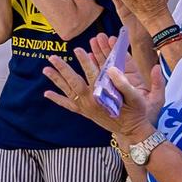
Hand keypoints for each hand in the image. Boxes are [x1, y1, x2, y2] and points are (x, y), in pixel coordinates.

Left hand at [43, 38, 163, 146]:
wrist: (132, 131)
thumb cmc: (136, 112)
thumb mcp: (136, 97)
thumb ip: (125, 83)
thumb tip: (113, 69)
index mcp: (103, 96)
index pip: (92, 74)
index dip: (85, 61)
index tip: (78, 49)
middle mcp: (91, 102)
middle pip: (74, 81)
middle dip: (63, 68)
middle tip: (53, 57)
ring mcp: (86, 108)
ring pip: (68, 91)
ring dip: (56, 80)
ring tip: (45, 69)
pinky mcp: (84, 113)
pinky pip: (68, 105)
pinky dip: (57, 99)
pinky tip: (47, 93)